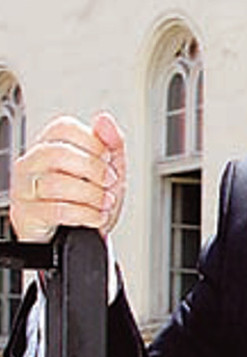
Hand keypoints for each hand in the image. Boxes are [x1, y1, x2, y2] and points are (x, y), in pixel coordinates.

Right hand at [9, 112, 125, 242]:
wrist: (82, 237)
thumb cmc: (91, 199)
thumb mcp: (110, 169)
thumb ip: (112, 142)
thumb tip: (104, 120)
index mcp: (52, 145)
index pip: (64, 128)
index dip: (92, 142)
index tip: (108, 159)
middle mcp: (33, 164)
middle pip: (57, 153)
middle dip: (93, 169)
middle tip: (109, 182)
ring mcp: (24, 189)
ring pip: (56, 183)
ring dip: (91, 195)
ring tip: (104, 202)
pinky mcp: (26, 215)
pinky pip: (56, 210)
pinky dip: (85, 214)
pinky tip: (95, 216)